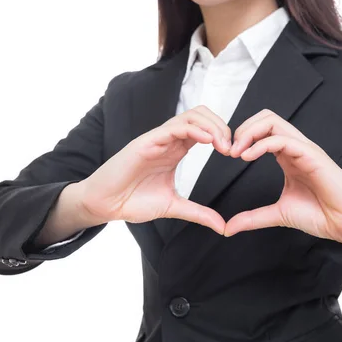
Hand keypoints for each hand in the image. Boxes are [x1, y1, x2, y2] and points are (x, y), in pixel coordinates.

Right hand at [78, 106, 231, 234]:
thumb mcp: (174, 207)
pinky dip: (194, 130)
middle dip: (222, 126)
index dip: (223, 136)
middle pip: (201, 115)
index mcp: (176, 150)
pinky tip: (208, 141)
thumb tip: (223, 226)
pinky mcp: (146, 142)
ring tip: (224, 145)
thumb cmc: (133, 201)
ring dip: (212, 126)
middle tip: (233, 148)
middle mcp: (168, 140)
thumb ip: (199, 213)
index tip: (235, 154)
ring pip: (190, 116)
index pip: (205, 129)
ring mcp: (157, 139)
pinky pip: (173, 128)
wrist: (105, 204)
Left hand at [224, 109, 341, 251]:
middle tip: (229, 150)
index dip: (241, 137)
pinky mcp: (312, 155)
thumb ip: (253, 218)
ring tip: (236, 152)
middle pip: (265, 118)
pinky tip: (248, 157)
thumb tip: (228, 227)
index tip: (227, 155)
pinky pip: (283, 139)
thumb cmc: (321, 215)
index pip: (262, 130)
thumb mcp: (278, 214)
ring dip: (249, 132)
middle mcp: (295, 147)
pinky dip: (262, 144)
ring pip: (273, 121)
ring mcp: (304, 149)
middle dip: (242, 128)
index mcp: (287, 156)